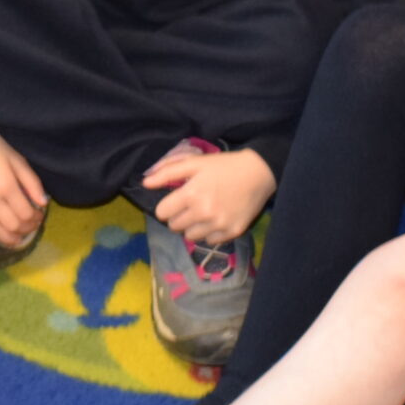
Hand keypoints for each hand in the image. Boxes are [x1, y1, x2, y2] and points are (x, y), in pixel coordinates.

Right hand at [0, 113, 45, 244]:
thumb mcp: (16, 159)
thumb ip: (31, 182)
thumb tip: (43, 203)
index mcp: (6, 187)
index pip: (26, 214)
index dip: (35, 219)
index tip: (38, 217)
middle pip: (12, 225)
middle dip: (25, 230)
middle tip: (29, 228)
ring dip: (7, 239)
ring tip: (14, 239)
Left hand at [143, 147, 275, 246]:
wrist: (259, 172)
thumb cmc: (224, 166)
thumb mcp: (195, 163)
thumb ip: (167, 172)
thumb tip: (145, 183)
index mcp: (191, 194)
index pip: (162, 213)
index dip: (166, 206)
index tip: (175, 201)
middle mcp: (203, 213)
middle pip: (174, 226)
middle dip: (178, 217)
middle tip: (190, 206)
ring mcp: (218, 225)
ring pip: (190, 237)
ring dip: (192, 227)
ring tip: (203, 213)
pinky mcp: (232, 232)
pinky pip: (209, 241)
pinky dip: (210, 233)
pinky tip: (217, 219)